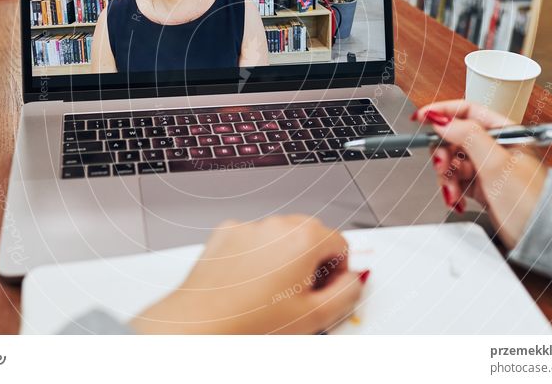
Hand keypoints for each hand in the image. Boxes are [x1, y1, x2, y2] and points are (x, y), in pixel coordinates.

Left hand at [129, 215, 367, 333]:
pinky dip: (256, 254)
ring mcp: (247, 227)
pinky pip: (251, 237)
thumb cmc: (248, 324)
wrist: (198, 325)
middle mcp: (275, 225)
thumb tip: (354, 281)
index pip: (339, 242)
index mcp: (302, 238)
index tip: (330, 285)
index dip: (340, 268)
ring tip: (272, 292)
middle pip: (310, 233)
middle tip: (304, 292)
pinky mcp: (224, 233)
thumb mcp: (314, 317)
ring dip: (284, 256)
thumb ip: (347, 293)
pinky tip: (250, 283)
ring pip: (279, 235)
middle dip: (312, 260)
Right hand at [412, 100, 547, 248]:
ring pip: (453, 161)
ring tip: (453, 192)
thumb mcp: (496, 163)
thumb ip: (468, 136)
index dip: (442, 112)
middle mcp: (496, 147)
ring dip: (448, 177)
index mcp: (505, 132)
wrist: (542, 235)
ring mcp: (488, 167)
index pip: (468, 111)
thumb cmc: (532, 200)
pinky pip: (457, 180)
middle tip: (442, 167)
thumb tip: (442, 120)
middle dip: (444, 154)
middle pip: (455, 138)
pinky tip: (457, 200)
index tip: (421, 117)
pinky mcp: (483, 187)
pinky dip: (453, 189)